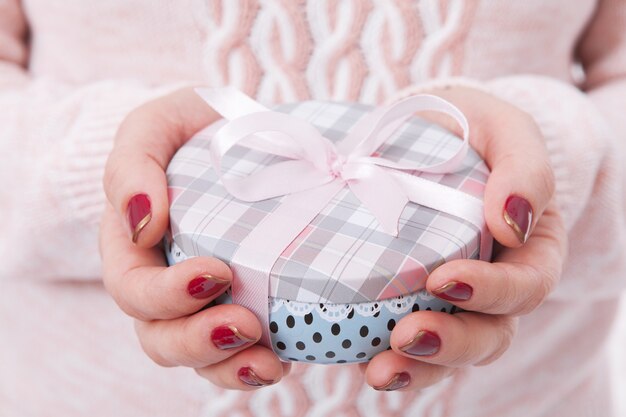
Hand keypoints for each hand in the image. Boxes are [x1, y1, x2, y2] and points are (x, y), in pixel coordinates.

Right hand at [100, 88, 289, 389]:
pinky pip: (241, 353)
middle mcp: (165, 283)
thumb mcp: (155, 128)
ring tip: (268, 365)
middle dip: (198, 342)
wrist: (238, 132)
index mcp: (134, 247)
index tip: (215, 272)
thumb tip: (141, 224)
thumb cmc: (188, 130)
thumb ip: (133, 165)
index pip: (133, 290)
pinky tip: (285, 359)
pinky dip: (258, 365)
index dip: (166, 296)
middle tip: (244, 326)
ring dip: (230, 369)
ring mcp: (205, 300)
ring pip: (201, 358)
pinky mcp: (246, 304)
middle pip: (162, 338)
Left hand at [363, 86, 566, 390]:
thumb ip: (524, 168)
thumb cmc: (471, 132)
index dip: (492, 292)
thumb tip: (512, 222)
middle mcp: (493, 285)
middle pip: (489, 335)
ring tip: (380, 370)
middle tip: (407, 335)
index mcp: (528, 249)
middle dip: (451, 343)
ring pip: (448, 353)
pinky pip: (405, 342)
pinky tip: (357, 358)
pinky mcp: (407, 301)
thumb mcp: (505, 131)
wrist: (424, 131)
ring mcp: (449, 299)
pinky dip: (386, 355)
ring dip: (417, 367)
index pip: (526, 285)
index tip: (445, 277)